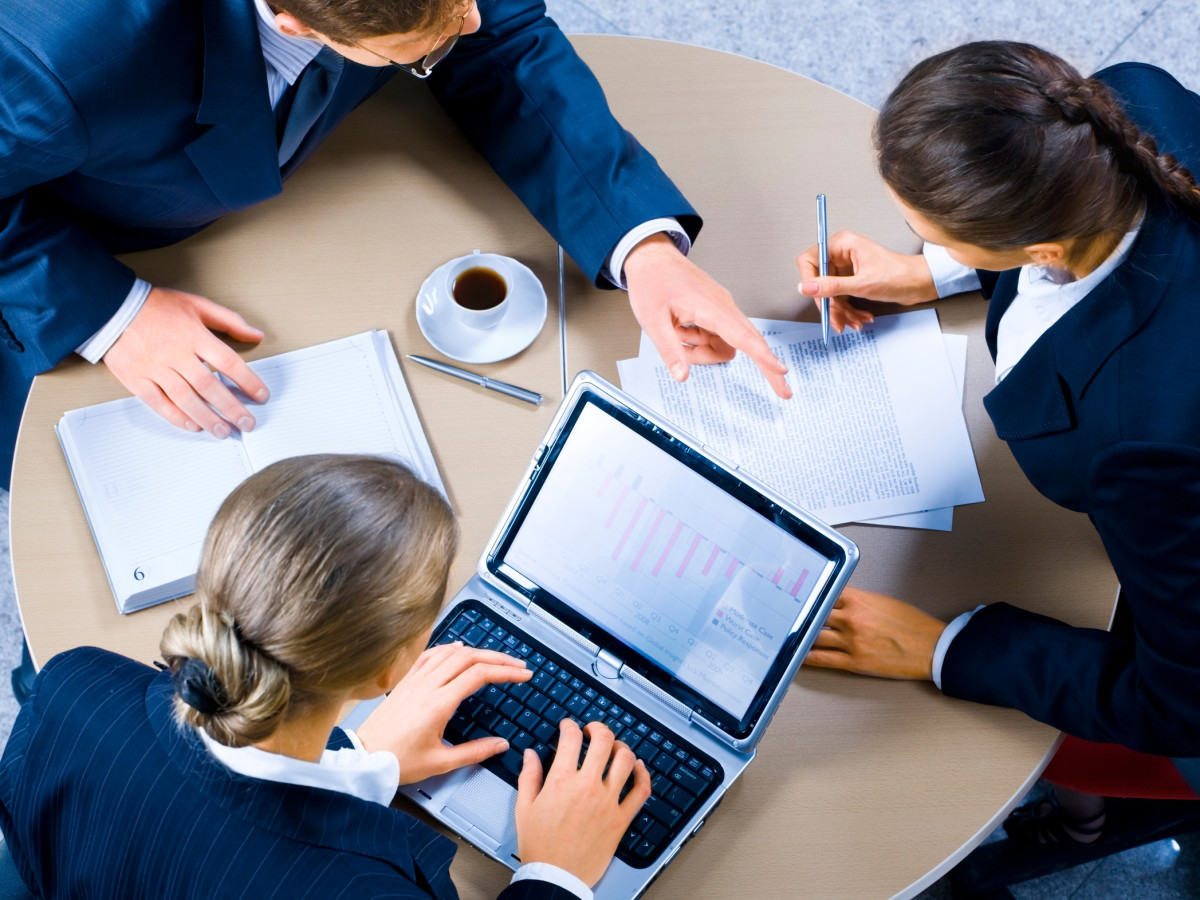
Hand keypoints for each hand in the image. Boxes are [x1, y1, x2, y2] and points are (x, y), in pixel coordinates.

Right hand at [103, 286, 268, 438]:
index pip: (228, 362)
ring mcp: (154, 368)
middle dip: (231, 408)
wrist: (111, 307)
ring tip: (223, 431)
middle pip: (209, 386)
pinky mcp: (136, 378)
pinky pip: (158, 402)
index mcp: (194, 335)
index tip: (261, 395)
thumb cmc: (156, 306)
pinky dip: (175, 416)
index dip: (248, 381)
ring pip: (185, 398)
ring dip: (207, 418)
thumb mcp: (196, 304)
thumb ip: (229, 320)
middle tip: (247, 423)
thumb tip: (255, 334)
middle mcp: (175, 354)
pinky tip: (192, 425)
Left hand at [356, 642, 530, 784]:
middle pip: (469, 658)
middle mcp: (427, 686)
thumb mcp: (440, 763)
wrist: (364, 758)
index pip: (479, 675)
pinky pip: (429, 655)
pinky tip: (457, 649)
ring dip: (477, 651)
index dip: (505, 672)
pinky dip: (448, 648)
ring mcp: (415, 681)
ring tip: (495, 658)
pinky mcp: (405, 682)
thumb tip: (500, 745)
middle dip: (498, 658)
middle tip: (517, 665)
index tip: (522, 675)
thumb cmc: (397, 761)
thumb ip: (474, 752)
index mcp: (438, 704)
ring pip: (450, 652)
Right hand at [515, 720, 650, 885]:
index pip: (571, 738)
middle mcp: (588, 787)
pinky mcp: (621, 819)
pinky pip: (641, 790)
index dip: (570, 726)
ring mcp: (608, 802)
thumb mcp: (524, 808)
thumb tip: (530, 755)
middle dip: (597, 728)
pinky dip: (643, 774)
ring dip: (621, 747)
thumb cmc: (540, 846)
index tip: (569, 727)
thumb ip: (529, 776)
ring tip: (614, 746)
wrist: (556, 877)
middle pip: (603, 740)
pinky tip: (638, 768)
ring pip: (625, 760)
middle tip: (592, 729)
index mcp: (562, 781)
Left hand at [625, 234, 790, 398]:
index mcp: (711, 308)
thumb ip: (670, 351)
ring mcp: (720, 307)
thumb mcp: (653, 321)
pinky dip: (701, 340)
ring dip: (704, 350)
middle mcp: (722, 307)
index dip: (765, 357)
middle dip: (759, 364)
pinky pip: (716, 334)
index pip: (744, 337)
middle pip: (746, 343)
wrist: (651, 256)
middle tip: (782, 391)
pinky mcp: (714, 308)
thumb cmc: (652, 279)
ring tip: (676, 336)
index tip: (781, 371)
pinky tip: (680, 330)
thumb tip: (682, 376)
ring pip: (726, 343)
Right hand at [796, 231, 938, 333]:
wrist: (920, 284)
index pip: (810, 260)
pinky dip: (848, 310)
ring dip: (841, 311)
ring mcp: (847, 267)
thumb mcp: (862, 284)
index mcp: (842, 244)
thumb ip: (831, 287)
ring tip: (853, 322)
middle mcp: (842, 253)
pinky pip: (841, 297)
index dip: (809, 280)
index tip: (814, 297)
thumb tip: (806, 287)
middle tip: (836, 319)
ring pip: (831, 294)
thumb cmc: (900, 276)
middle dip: (830, 304)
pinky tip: (859, 318)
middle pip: (820, 281)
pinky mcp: (852, 279)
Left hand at [804, 586, 945, 679]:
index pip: (824, 593)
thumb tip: (837, 600)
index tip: (796, 595)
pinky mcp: (854, 661)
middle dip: (802, 614)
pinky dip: (807, 657)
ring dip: (802, 636)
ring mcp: (851, 641)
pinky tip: (799, 655)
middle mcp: (852, 619)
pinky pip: (823, 659)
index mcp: (858, 600)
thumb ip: (857, 599)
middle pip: (815, 614)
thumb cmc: (913, 624)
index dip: (808, 595)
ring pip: (815, 636)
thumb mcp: (883, 601)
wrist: (931, 647)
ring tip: (790, 635)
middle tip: (786, 614)